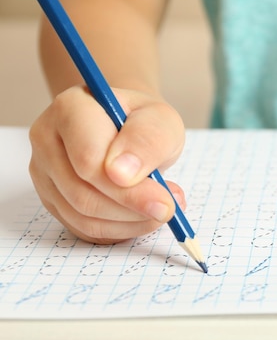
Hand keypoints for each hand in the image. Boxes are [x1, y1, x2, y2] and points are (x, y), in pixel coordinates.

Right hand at [29, 85, 186, 243]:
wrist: (131, 130)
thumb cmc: (144, 123)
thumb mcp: (161, 121)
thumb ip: (147, 141)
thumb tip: (122, 175)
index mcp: (71, 109)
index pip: (88, 160)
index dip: (127, 189)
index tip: (164, 200)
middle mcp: (47, 139)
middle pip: (82, 193)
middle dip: (133, 208)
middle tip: (168, 208)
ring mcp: (44, 172)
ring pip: (82, 216)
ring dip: (129, 222)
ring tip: (161, 209)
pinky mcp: (52, 198)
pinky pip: (83, 228)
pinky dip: (119, 230)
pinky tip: (142, 217)